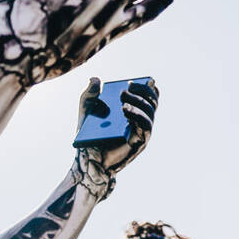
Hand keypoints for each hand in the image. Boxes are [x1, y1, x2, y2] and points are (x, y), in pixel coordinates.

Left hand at [73, 77, 157, 195]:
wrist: (88, 159)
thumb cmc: (90, 134)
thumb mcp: (86, 110)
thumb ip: (89, 94)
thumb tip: (95, 79)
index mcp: (134, 110)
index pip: (149, 96)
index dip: (148, 87)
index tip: (136, 80)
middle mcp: (141, 120)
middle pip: (152, 101)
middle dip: (142, 90)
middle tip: (128, 86)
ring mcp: (142, 131)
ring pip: (150, 112)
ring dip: (139, 101)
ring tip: (123, 96)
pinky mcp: (140, 142)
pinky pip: (144, 126)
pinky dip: (137, 115)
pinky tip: (125, 109)